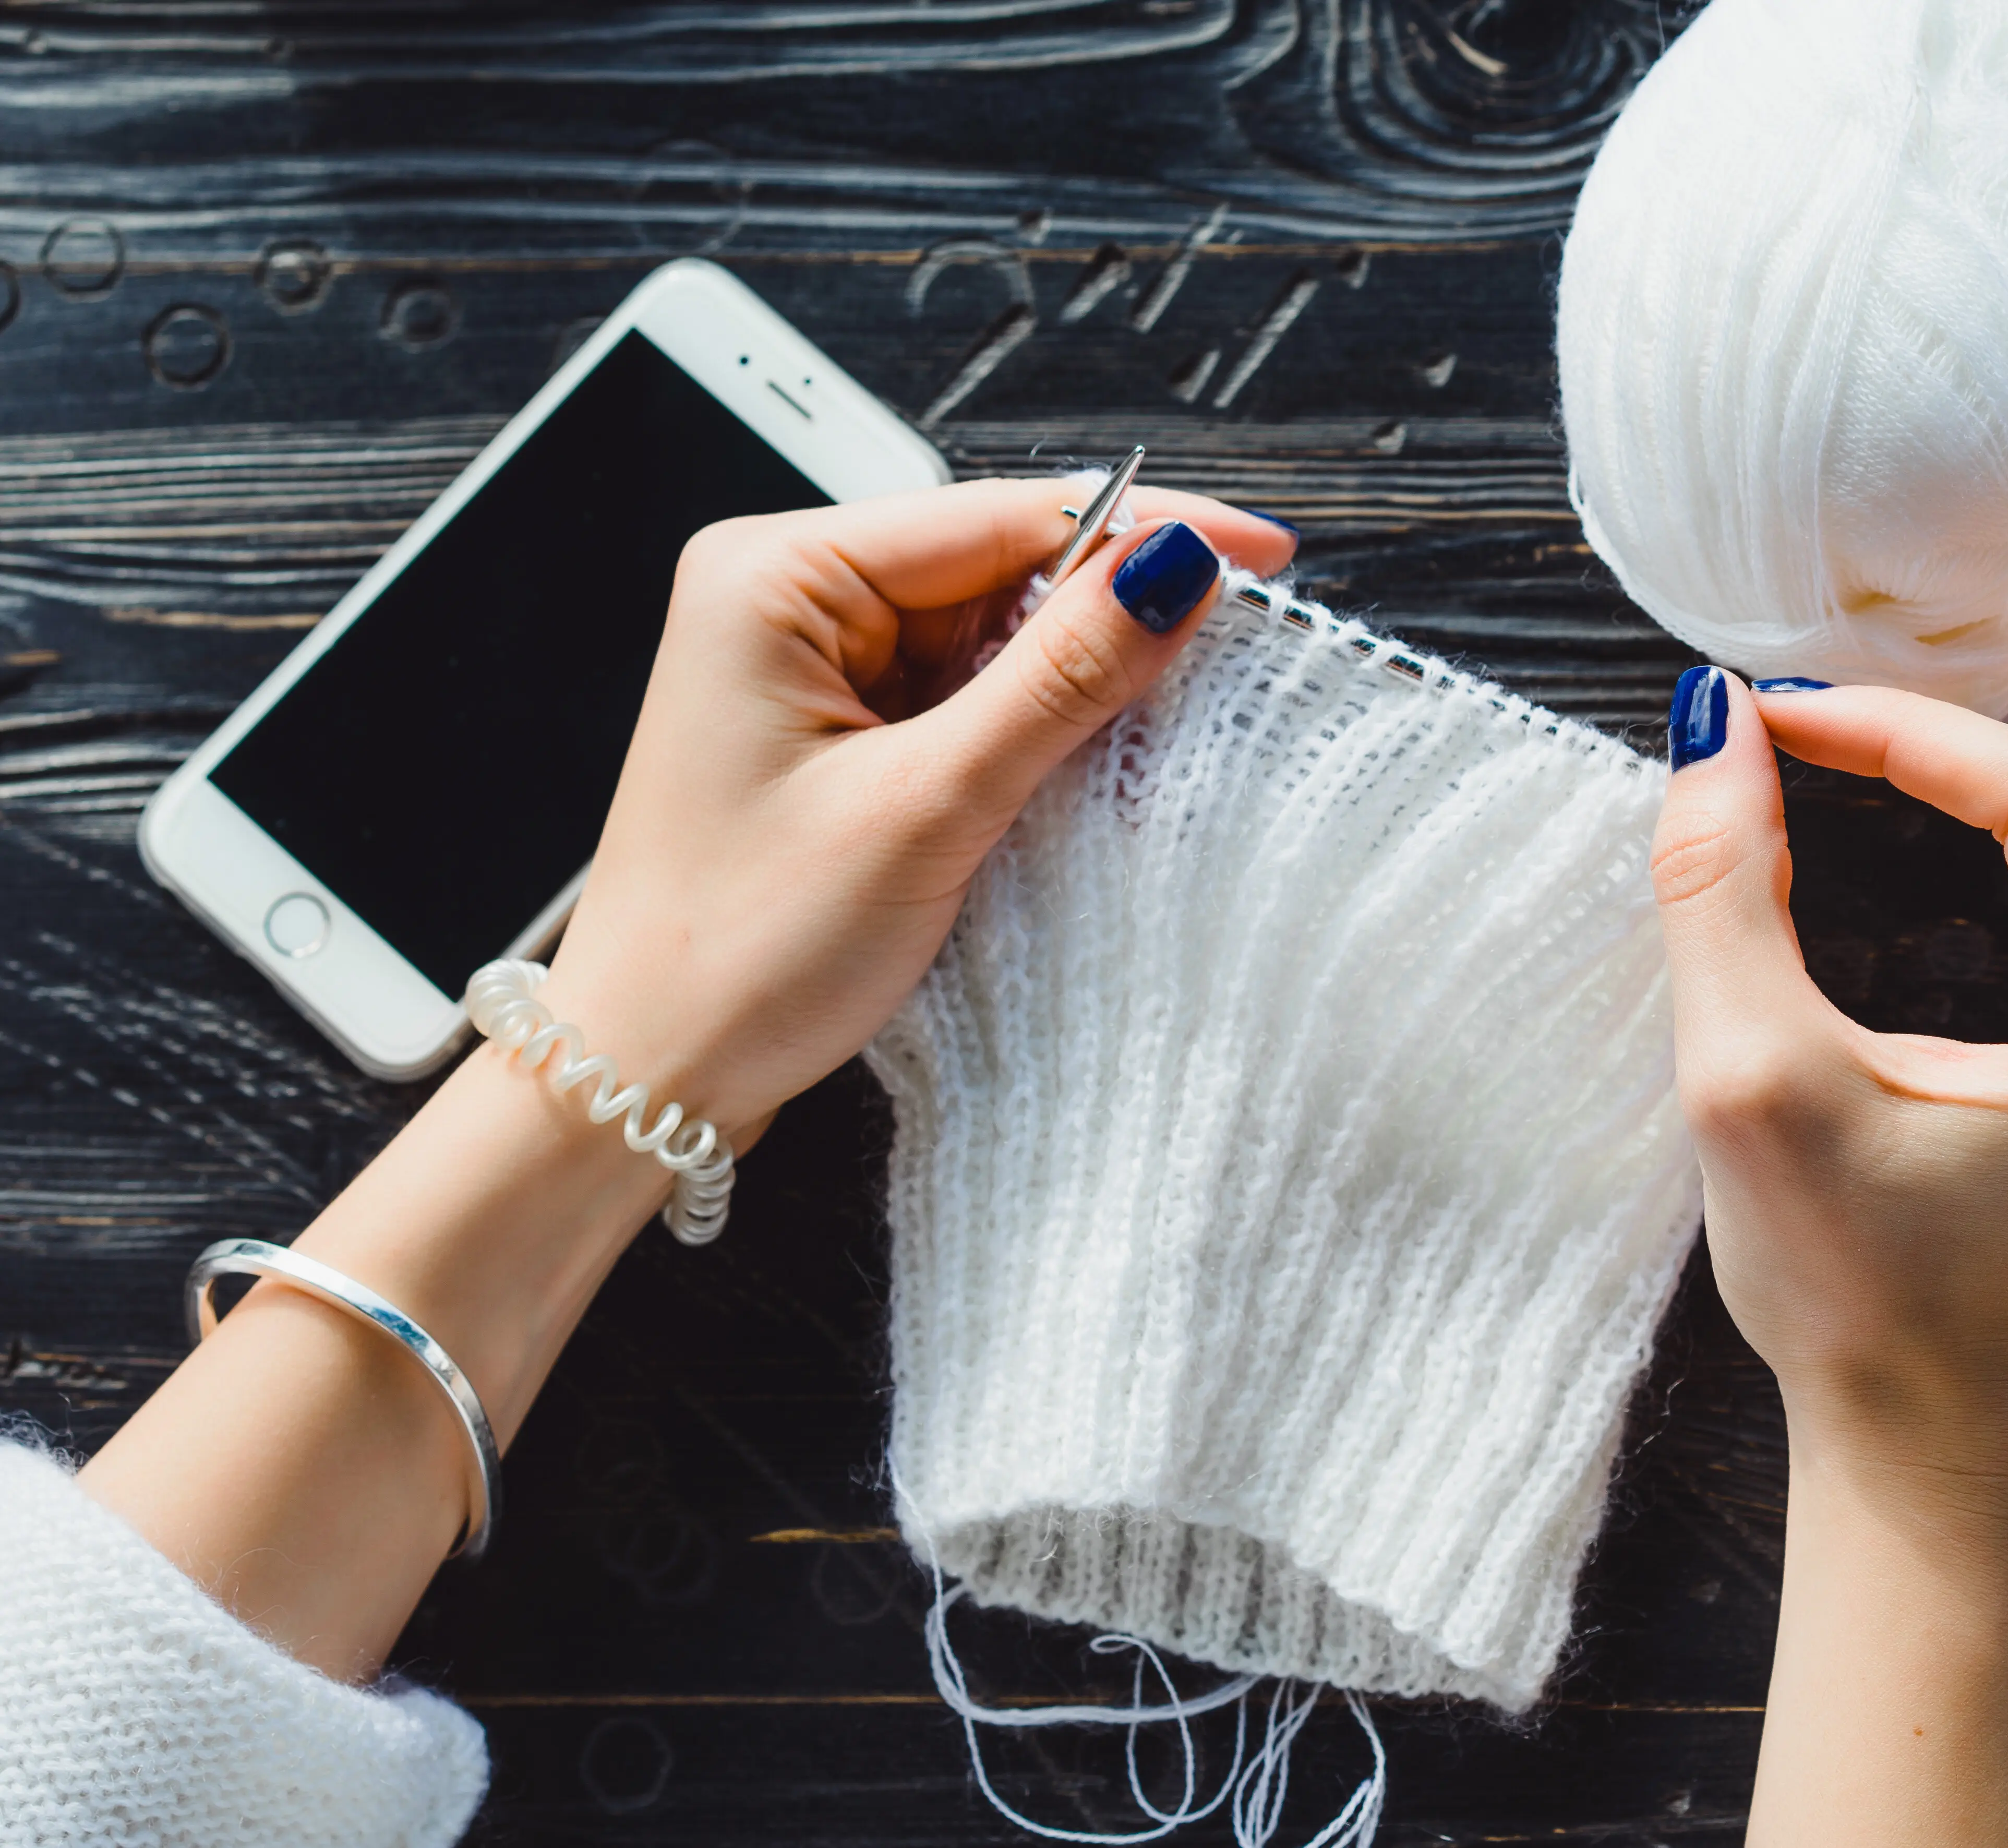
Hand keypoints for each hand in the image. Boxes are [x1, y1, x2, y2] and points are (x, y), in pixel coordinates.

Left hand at [541, 480, 1294, 1132]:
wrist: (650, 1074)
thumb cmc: (740, 949)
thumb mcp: (927, 806)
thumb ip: (1058, 680)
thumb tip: (1175, 569)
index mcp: (772, 575)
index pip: (998, 517)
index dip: (1142, 531)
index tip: (1261, 551)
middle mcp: (782, 596)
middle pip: (999, 568)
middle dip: (1109, 614)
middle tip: (1233, 653)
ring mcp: (806, 664)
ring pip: (990, 638)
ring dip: (1074, 683)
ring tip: (1158, 731)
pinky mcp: (833, 729)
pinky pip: (961, 699)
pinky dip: (1029, 731)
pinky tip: (1082, 765)